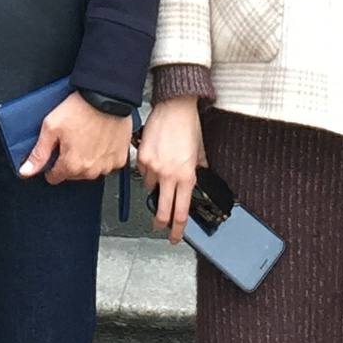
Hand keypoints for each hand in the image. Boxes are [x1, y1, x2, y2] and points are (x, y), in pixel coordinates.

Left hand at [22, 92, 134, 185]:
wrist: (108, 96)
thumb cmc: (80, 109)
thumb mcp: (51, 127)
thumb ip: (39, 153)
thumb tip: (25, 172)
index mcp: (71, 166)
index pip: (54, 177)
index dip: (52, 163)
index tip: (56, 150)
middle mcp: (90, 171)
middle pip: (73, 174)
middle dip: (70, 160)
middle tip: (72, 139)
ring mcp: (107, 166)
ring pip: (91, 170)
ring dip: (88, 159)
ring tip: (87, 137)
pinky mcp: (120, 158)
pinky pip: (108, 164)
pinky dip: (104, 155)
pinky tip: (101, 140)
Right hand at [136, 95, 204, 242]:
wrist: (174, 106)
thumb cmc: (188, 125)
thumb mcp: (200, 150)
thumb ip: (199, 167)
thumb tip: (199, 175)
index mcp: (187, 176)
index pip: (181, 212)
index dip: (178, 229)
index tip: (176, 236)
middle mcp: (169, 175)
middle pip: (163, 210)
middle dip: (161, 223)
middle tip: (160, 226)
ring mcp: (153, 167)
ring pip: (150, 187)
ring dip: (155, 185)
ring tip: (162, 170)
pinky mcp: (142, 157)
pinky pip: (142, 171)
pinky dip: (147, 169)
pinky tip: (155, 157)